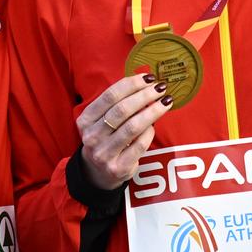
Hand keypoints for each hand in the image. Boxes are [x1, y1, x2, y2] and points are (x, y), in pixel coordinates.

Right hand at [78, 74, 171, 189]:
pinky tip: (155, 125)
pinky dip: (150, 132)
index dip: (131, 84)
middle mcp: (92, 137)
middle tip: (161, 87)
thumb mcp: (101, 121)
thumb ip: (116, 104)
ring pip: (133, 127)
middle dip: (144, 96)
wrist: (98, 173)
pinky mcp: (118, 167)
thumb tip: (145, 83)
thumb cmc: (105, 139)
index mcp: (86, 120)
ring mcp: (104, 154)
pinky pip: (140, 145)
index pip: (110, 96)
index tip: (148, 77)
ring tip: (166, 101)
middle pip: (122, 110)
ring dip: (152, 111)